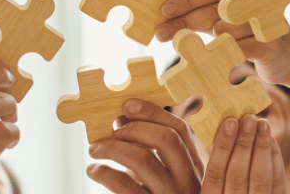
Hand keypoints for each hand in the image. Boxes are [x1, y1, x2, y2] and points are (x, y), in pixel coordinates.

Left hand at [87, 99, 203, 193]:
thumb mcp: (160, 175)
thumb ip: (148, 149)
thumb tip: (121, 117)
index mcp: (195, 168)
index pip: (181, 130)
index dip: (154, 112)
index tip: (128, 104)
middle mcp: (188, 182)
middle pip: (167, 140)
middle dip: (135, 127)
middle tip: (111, 129)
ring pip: (144, 160)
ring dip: (113, 147)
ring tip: (94, 149)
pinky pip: (125, 186)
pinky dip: (104, 173)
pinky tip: (94, 170)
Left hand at [157, 0, 289, 83]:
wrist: (289, 57)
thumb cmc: (248, 37)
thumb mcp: (223, 24)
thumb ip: (199, 19)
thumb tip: (163, 19)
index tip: (163, 10)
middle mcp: (255, 0)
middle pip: (213, 9)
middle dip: (184, 22)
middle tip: (160, 34)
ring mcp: (265, 21)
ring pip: (225, 30)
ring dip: (213, 43)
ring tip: (210, 49)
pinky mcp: (272, 43)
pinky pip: (239, 49)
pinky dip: (227, 55)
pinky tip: (223, 59)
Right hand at [202, 115, 285, 193]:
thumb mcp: (211, 191)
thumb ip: (215, 171)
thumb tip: (224, 129)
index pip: (215, 173)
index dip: (222, 147)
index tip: (229, 122)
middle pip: (237, 174)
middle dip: (244, 143)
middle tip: (248, 118)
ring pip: (259, 178)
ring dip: (261, 148)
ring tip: (262, 123)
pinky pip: (277, 185)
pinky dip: (276, 161)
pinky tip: (271, 141)